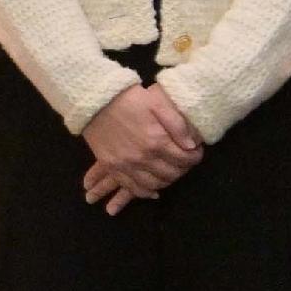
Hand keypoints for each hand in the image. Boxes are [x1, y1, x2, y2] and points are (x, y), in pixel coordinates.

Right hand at [81, 83, 203, 212]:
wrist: (95, 101)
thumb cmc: (129, 98)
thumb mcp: (157, 103)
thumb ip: (177, 124)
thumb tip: (192, 145)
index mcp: (156, 141)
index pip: (185, 159)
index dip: (195, 156)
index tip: (196, 151)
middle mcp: (142, 158)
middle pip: (171, 174)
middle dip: (183, 169)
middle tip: (184, 161)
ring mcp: (125, 165)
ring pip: (154, 184)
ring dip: (167, 181)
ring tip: (170, 171)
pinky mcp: (112, 167)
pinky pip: (132, 188)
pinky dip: (146, 192)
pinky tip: (153, 189)